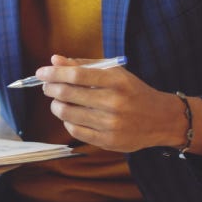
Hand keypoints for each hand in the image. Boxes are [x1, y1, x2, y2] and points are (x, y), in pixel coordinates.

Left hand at [36, 55, 185, 152]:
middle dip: (50, 88)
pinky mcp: (108, 141)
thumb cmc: (133, 92)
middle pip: (67, 94)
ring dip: (56, 106)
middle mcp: (114, 103)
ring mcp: (111, 124)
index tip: (41, 72)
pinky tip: (71, 116)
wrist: (161, 119)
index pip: (76, 74)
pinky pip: (75, 131)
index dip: (54, 73)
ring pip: (67, 114)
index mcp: (116, 81)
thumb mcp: (114, 73)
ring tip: (59, 101)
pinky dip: (67, 122)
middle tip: (46, 86)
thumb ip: (84, 65)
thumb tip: (55, 60)